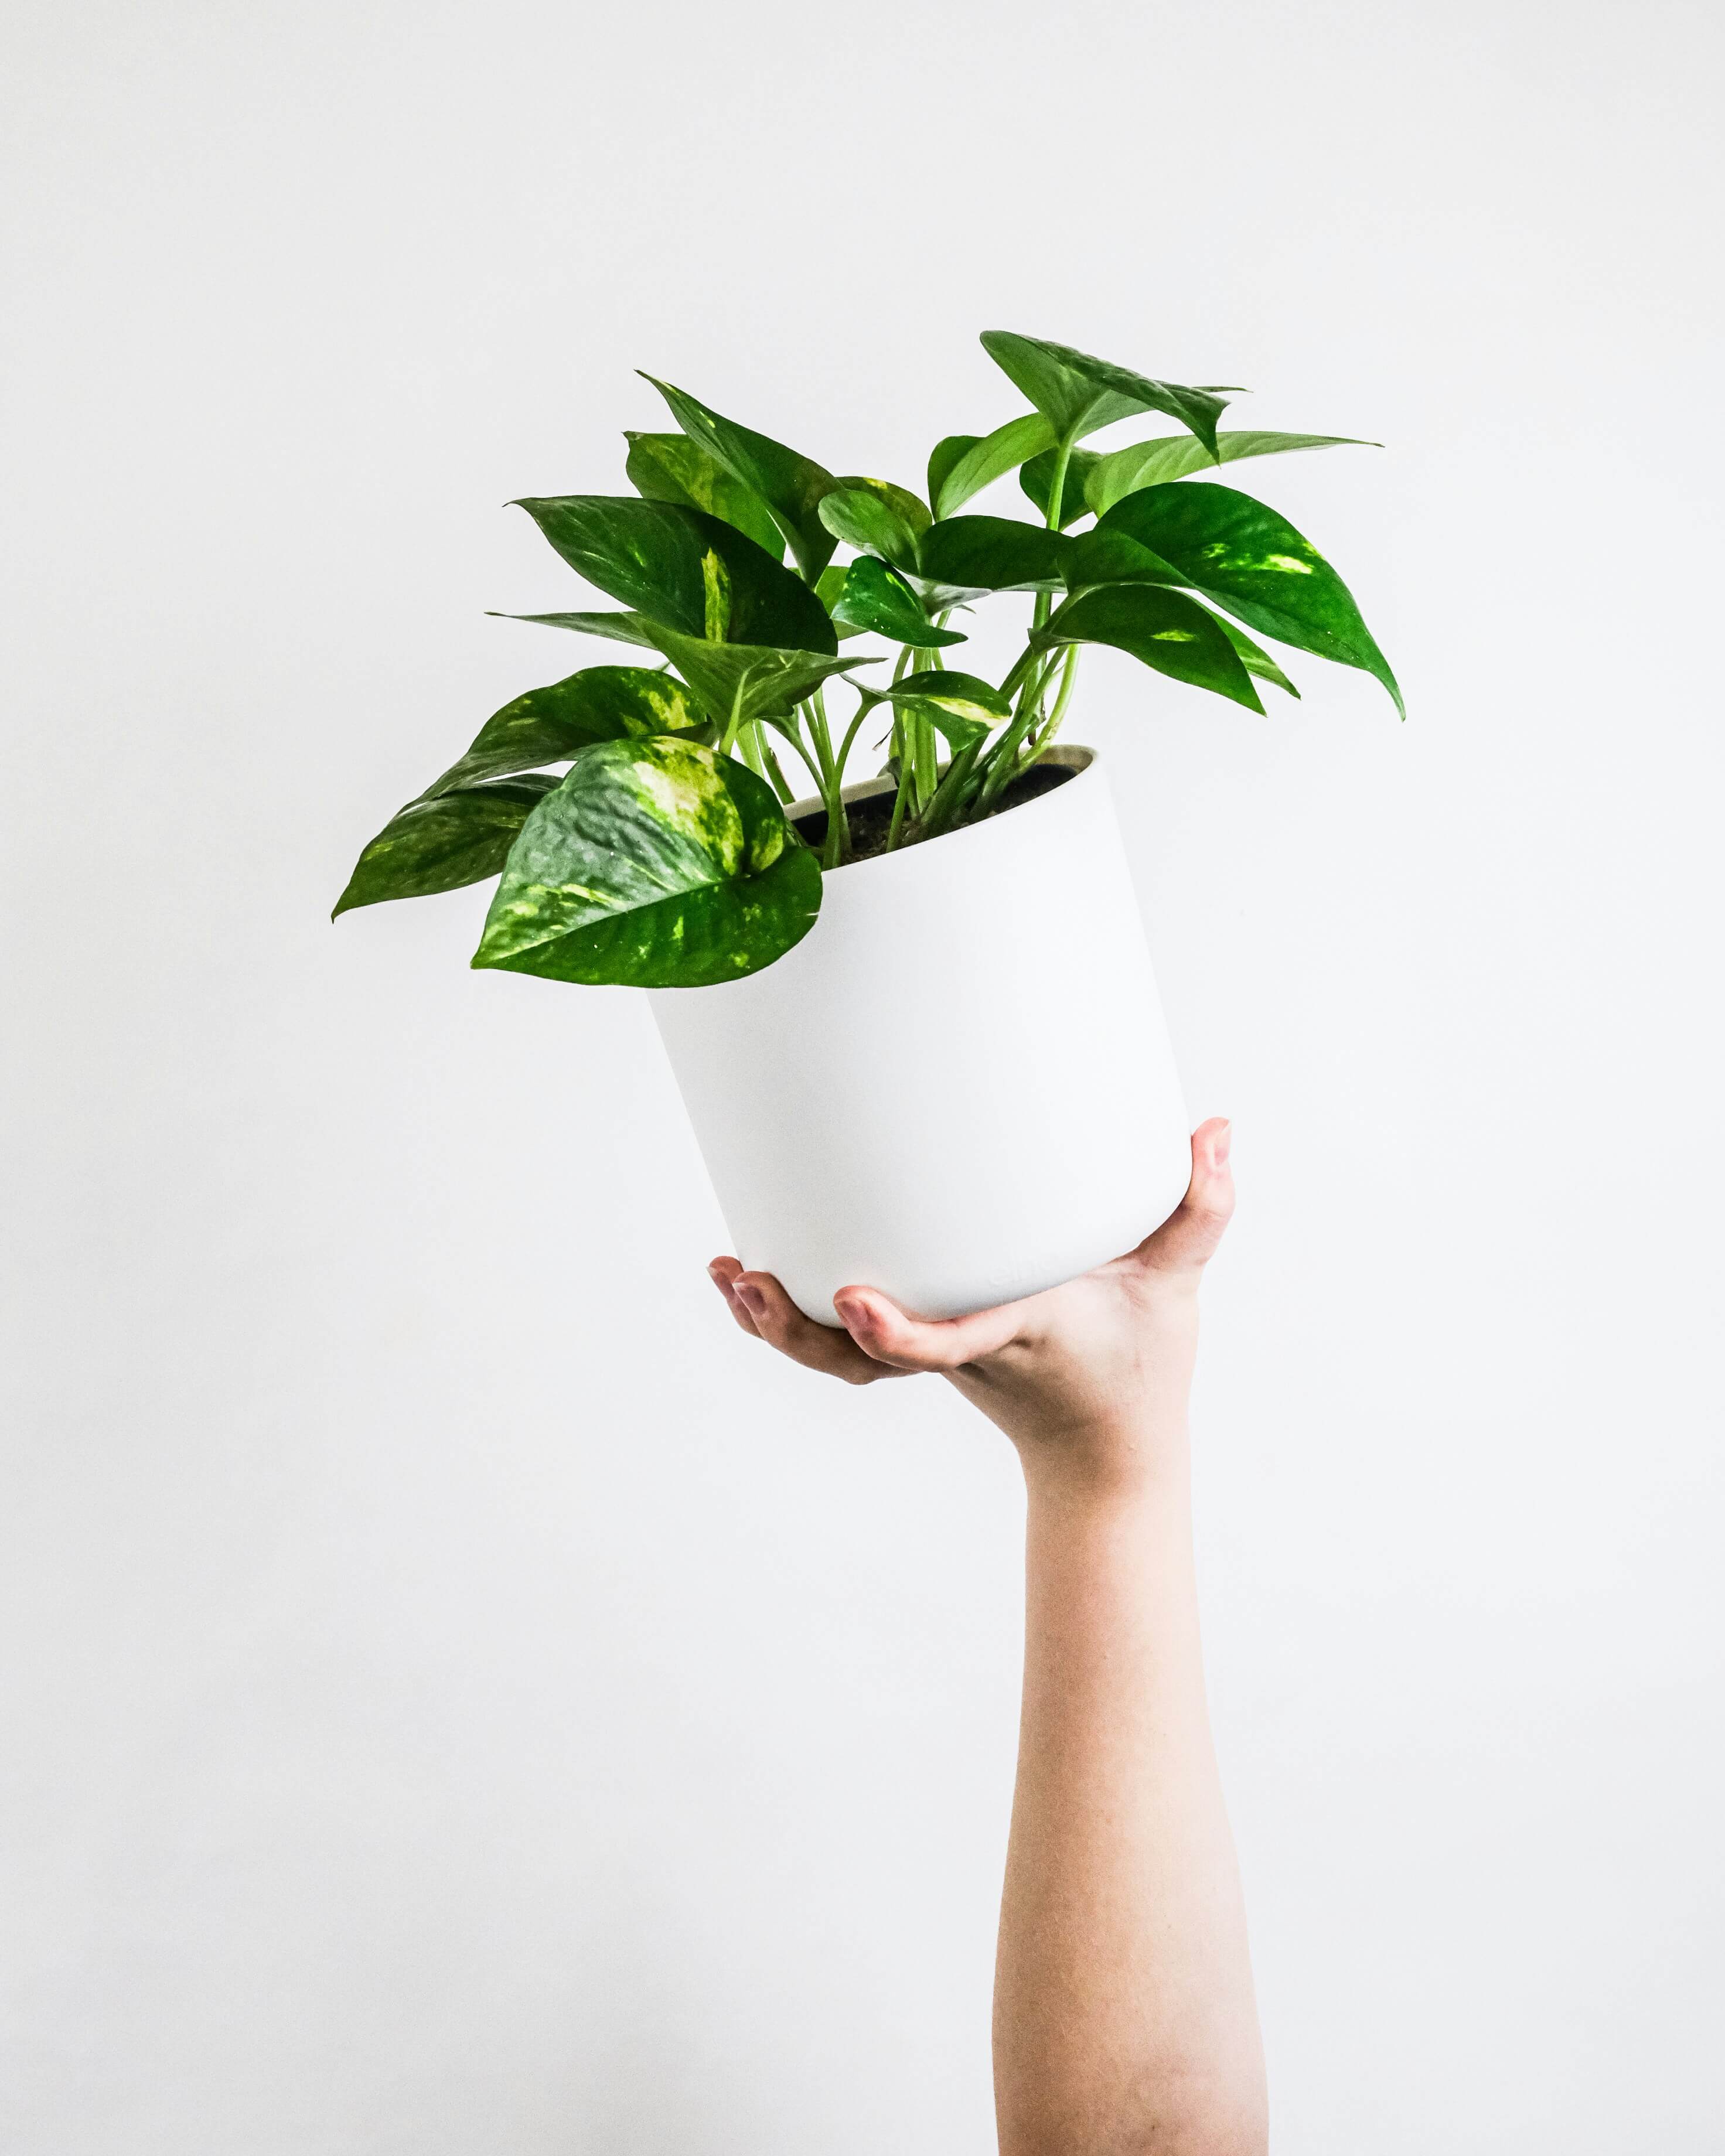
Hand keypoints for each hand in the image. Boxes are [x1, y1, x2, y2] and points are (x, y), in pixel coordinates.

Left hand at [708, 1118, 1233, 1494]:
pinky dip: (790, 1320)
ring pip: (840, 1362)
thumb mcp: (1175, 1287)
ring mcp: (931, 1358)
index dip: (898, 1334)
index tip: (852, 1302)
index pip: (952, 1342)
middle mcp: (962, 1350)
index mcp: (1019, 1333)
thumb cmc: (1138, 1365)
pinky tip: (746, 1279)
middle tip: (750, 1280)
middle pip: (864, 1363)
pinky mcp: (916, 1353)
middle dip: (802, 1332)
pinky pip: (841, 1347)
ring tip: (731, 1276)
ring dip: (777, 1325)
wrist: (1105, 1452)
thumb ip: (1197, 1208)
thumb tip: (1217, 1128)